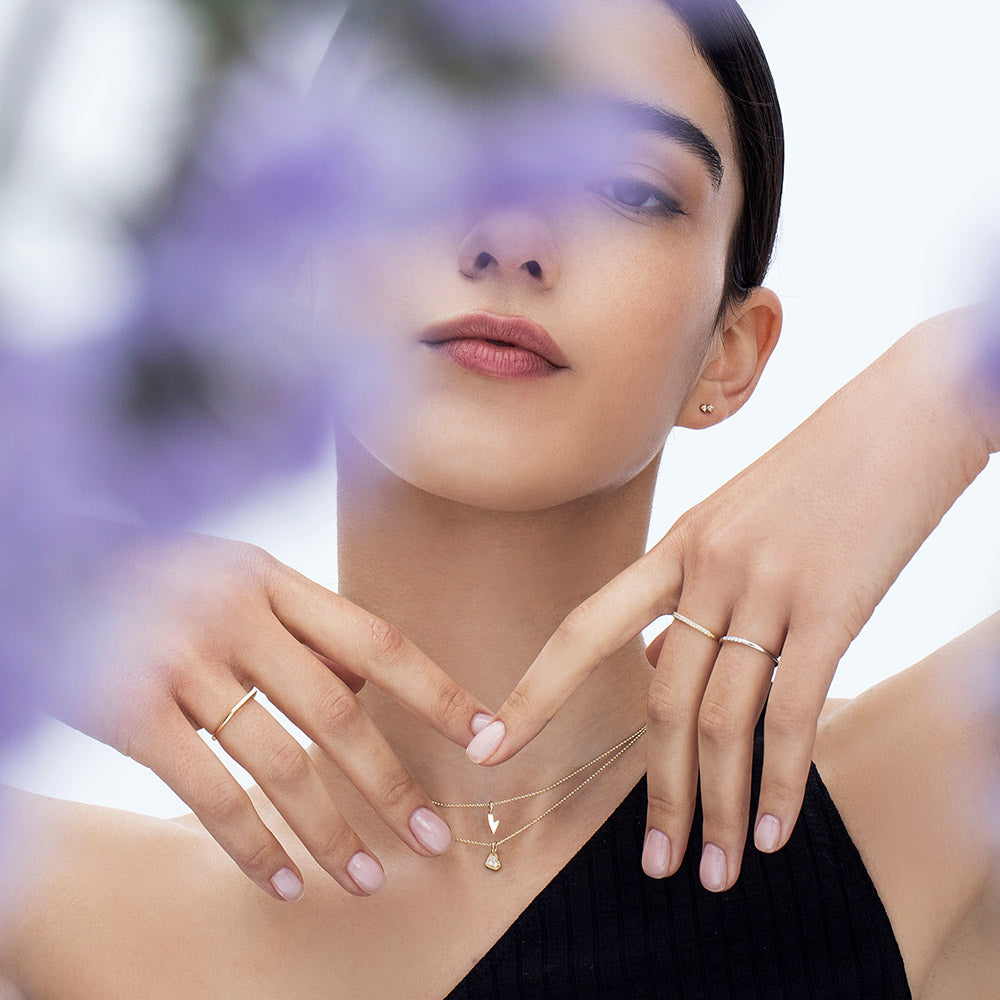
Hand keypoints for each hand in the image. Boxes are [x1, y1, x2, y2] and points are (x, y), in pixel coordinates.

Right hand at [69, 534, 491, 900]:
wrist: (50, 568)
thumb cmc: (160, 581)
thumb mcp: (235, 575)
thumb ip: (301, 623)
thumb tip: (372, 688)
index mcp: (272, 579)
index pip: (376, 641)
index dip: (438, 693)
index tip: (488, 737)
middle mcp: (235, 616)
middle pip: (338, 712)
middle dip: (391, 783)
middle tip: (433, 840)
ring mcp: (182, 661)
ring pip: (279, 763)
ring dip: (330, 830)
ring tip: (367, 880)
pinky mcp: (130, 710)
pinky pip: (208, 794)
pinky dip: (253, 845)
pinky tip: (286, 880)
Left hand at [466, 307, 997, 890]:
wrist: (909, 412)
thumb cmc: (821, 470)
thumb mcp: (735, 521)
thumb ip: (690, 591)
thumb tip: (658, 665)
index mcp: (675, 545)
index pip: (583, 630)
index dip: (534, 694)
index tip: (492, 750)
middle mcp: (708, 567)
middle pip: (661, 702)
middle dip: (656, 793)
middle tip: (656, 866)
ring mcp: (768, 585)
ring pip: (723, 719)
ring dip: (716, 806)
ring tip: (714, 870)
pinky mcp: (835, 604)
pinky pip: (795, 711)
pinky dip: (780, 782)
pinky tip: (774, 833)